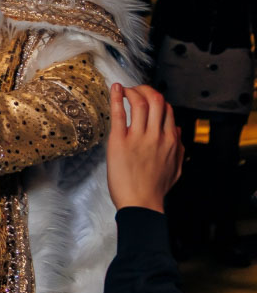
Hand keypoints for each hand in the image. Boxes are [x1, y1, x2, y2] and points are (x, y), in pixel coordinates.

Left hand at [107, 83, 183, 213]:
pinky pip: (120, 114)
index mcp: (170, 141)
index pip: (168, 110)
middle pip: (157, 101)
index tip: (148, 98)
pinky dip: (117, 98)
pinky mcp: (120, 142)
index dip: (157, 100)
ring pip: (140, 103)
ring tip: (125, 90)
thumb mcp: (175, 167)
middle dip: (146, 90)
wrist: (141, 203)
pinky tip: (115, 89)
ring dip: (133, 91)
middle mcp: (157, 136)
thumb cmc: (154, 189)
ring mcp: (139, 138)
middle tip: (136, 89)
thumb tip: (176, 131)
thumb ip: (177, 147)